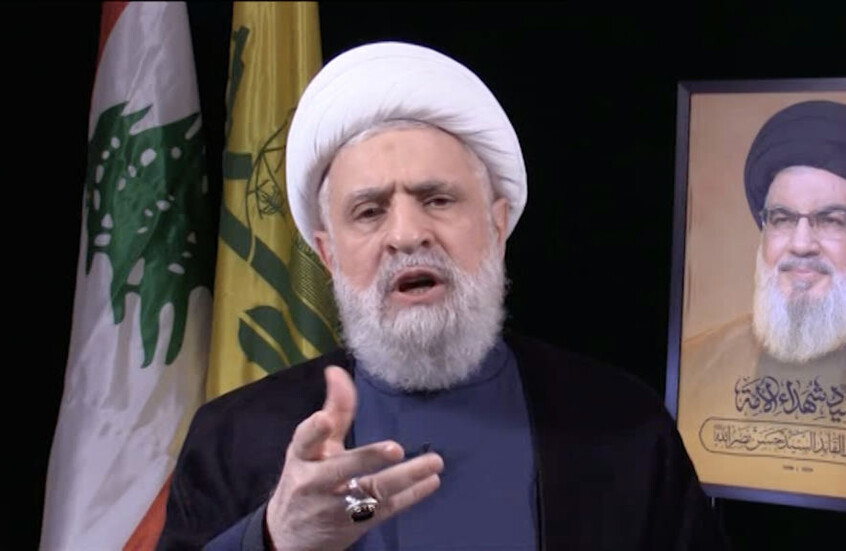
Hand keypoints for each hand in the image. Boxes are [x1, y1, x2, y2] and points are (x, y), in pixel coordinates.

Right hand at [266, 366, 443, 550]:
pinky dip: (411, 496)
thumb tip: (336, 371)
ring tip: (434, 462)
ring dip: (405, 477)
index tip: (324, 420)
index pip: (304, 441)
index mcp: (302, 457)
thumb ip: (332, 410)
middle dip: (367, 459)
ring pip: (372, 491)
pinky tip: (431, 481)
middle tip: (395, 449)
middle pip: (343, 469)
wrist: (290, 537)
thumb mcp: (311, 447)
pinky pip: (386, 509)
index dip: (314, 431)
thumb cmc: (306, 478)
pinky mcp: (355, 524)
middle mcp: (315, 482)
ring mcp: (335, 507)